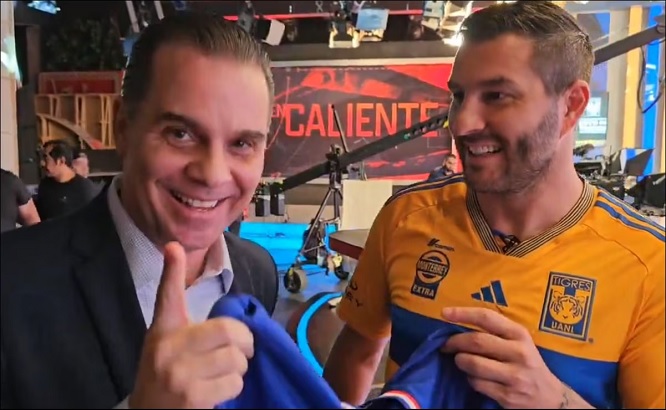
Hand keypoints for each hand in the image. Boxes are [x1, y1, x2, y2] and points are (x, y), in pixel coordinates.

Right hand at [129, 242, 253, 408]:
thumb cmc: (164, 372)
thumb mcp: (165, 340)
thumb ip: (180, 310)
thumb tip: (176, 252)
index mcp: (163, 330)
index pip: (168, 296)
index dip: (172, 271)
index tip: (173, 247)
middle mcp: (169, 349)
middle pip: (227, 331)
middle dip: (244, 341)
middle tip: (243, 348)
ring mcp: (180, 375)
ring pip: (235, 359)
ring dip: (239, 367)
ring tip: (226, 372)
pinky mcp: (193, 398)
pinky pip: (234, 383)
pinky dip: (234, 387)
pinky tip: (218, 391)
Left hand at [441, 307, 565, 408]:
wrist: (550, 398)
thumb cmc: (527, 364)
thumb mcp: (519, 343)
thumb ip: (496, 333)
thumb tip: (458, 324)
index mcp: (520, 335)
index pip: (487, 317)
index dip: (463, 313)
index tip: (445, 313)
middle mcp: (519, 353)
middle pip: (476, 341)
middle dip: (455, 342)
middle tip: (446, 345)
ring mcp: (514, 376)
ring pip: (473, 364)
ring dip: (460, 361)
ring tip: (460, 361)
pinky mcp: (508, 396)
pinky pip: (477, 384)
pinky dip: (470, 379)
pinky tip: (475, 378)